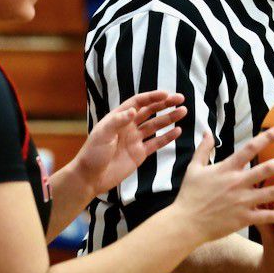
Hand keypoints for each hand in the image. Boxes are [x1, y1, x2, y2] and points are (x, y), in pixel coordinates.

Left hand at [72, 90, 187, 197]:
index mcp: (118, 118)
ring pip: (156, 125)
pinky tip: (178, 131)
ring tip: (183, 112)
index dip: (152, 97)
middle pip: (150, 111)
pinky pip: (156, 143)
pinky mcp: (140, 153)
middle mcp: (128, 126)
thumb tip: (133, 111)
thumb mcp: (102, 134)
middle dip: (165, 104)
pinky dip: (167, 137)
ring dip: (169, 118)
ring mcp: (135, 140)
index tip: (166, 95)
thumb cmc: (92, 153)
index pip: (138, 103)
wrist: (90, 178)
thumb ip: (118, 121)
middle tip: (180, 99)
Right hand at [175, 128, 273, 244]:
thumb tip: (207, 130)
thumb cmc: (189, 195)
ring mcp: (242, 202)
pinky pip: (268, 217)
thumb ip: (203, 149)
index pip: (249, 149)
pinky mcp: (244, 219)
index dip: (266, 138)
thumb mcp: (194, 168)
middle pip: (267, 169)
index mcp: (226, 169)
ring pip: (273, 194)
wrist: (185, 223)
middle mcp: (238, 183)